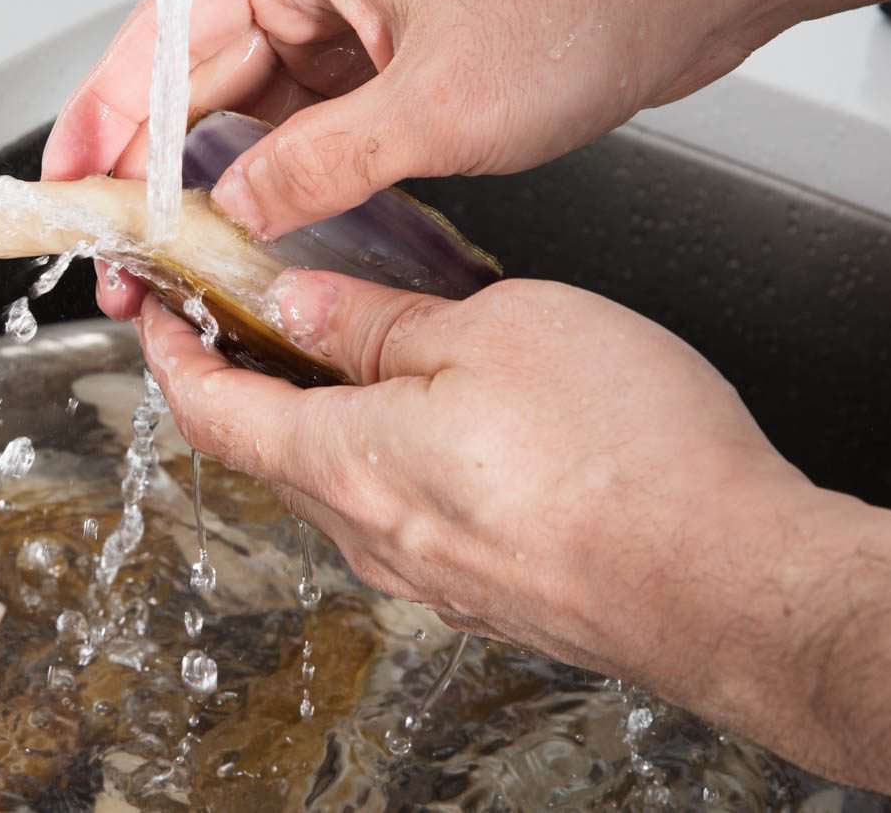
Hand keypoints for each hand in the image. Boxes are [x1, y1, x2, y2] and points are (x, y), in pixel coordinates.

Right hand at [44, 0, 757, 316]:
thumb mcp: (437, 106)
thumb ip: (319, 166)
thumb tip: (237, 212)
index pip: (162, 38)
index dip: (103, 119)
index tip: (70, 189)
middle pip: (195, 78)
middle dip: (151, 170)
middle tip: (122, 258)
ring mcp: (354, 19)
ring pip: (250, 108)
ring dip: (211, 182)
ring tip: (174, 260)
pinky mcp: (392, 59)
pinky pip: (308, 123)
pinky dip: (276, 175)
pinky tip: (253, 228)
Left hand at [135, 271, 890, 804]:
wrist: (734, 584)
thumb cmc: (626, 458)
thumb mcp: (490, 332)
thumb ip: (378, 322)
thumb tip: (301, 304)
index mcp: (346, 462)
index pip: (210, 410)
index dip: (170, 354)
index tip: (156, 312)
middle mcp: (372, 534)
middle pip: (269, 447)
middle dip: (249, 372)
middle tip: (256, 305)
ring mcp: (429, 572)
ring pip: (340, 477)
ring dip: (324, 408)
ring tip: (358, 339)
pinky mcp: (485, 586)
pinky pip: (404, 507)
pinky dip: (387, 448)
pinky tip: (440, 408)